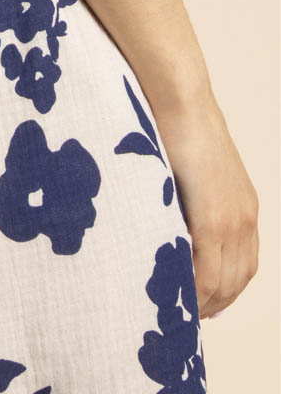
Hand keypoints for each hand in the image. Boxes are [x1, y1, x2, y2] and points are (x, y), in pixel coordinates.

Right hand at [153, 89, 258, 319]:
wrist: (180, 98)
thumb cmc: (176, 124)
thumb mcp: (194, 168)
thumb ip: (192, 195)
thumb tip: (169, 215)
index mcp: (244, 206)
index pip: (244, 265)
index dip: (226, 289)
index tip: (203, 302)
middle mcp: (246, 218)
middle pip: (238, 280)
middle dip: (216, 303)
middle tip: (189, 316)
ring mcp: (232, 220)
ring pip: (223, 283)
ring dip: (203, 302)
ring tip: (179, 312)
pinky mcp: (212, 219)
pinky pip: (206, 271)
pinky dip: (194, 290)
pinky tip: (176, 295)